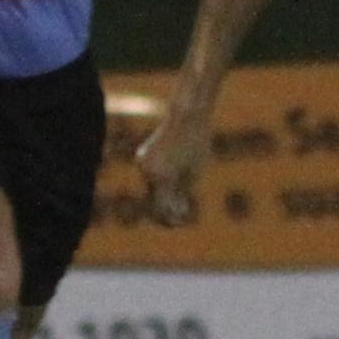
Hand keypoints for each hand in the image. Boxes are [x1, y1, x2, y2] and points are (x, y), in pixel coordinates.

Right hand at [136, 101, 210, 225]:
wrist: (186, 115)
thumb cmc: (196, 144)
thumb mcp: (194, 174)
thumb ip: (183, 193)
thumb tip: (175, 208)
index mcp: (163, 179)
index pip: (162, 210)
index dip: (171, 220)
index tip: (180, 222)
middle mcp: (148, 172)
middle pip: (154, 199)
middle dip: (167, 206)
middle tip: (182, 210)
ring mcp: (142, 163)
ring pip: (152, 187)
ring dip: (165, 191)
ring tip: (183, 181)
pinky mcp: (142, 156)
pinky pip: (151, 174)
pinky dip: (161, 178)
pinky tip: (175, 170)